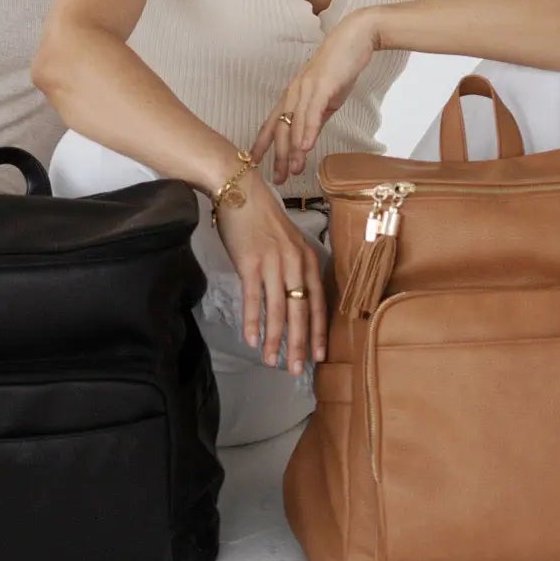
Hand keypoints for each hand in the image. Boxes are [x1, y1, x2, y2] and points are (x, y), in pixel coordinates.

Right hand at [214, 185, 327, 374]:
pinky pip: (254, 298)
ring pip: (278, 310)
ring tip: (272, 361)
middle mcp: (294, 262)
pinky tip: (252, 339)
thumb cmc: (261, 217)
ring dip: (275, 339)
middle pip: (300, 311)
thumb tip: (293, 296)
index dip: (319, 331)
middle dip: (300, 343)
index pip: (318, 302)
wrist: (239, 191)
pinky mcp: (250, 263)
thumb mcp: (287, 241)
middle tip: (298, 369)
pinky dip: (253, 321)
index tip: (320, 355)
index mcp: (307, 258)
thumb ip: (293, 266)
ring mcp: (273, 263)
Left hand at [251, 9, 378, 184]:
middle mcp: (293, 92)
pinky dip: (307, 131)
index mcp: (292, 96)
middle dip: (277, 156)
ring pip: (294, 124)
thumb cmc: (340, 67)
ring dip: (293, 150)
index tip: (254, 163)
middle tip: (277, 179)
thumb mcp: (326, 98)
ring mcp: (306, 88)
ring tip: (292, 171)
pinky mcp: (322, 85)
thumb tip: (310, 137)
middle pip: (280, 129)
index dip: (262, 144)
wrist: (355, 39)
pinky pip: (311, 112)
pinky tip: (306, 148)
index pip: (272, 124)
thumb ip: (316, 116)